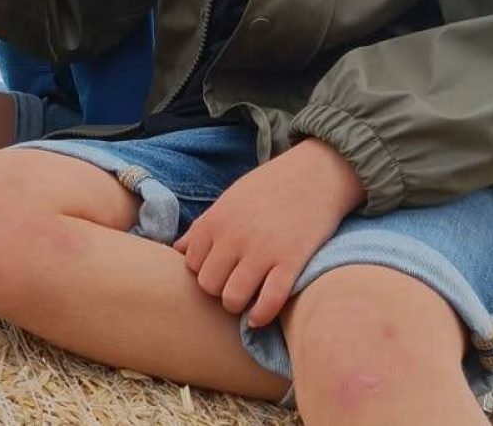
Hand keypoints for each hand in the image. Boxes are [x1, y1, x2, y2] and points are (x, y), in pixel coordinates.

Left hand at [175, 138, 365, 327]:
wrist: (315, 174)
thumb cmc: (268, 189)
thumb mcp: (228, 201)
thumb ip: (203, 228)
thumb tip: (177, 251)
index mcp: (214, 221)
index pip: (191, 265)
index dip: (203, 272)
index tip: (219, 271)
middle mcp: (233, 237)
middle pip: (208, 285)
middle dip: (218, 291)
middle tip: (232, 286)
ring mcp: (262, 251)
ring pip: (233, 298)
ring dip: (238, 306)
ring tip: (246, 301)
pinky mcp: (291, 262)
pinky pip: (269, 301)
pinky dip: (262, 315)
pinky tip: (259, 317)